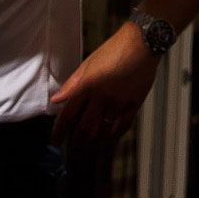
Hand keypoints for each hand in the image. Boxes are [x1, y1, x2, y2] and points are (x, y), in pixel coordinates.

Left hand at [49, 22, 160, 149]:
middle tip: (71, 153)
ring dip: (94, 142)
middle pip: (85, 129)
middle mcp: (103, 96)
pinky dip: (113, 135)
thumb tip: (57, 100)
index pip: (68, 115)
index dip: (59, 132)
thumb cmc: (114, 50)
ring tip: (88, 147)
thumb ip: (72, 84)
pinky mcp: (134, 104)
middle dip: (76, 145)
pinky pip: (122, 126)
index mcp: (88, 85)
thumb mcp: (88, 64)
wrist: (143, 43)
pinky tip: (107, 137)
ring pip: (104, 131)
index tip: (56, 142)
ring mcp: (120, 102)